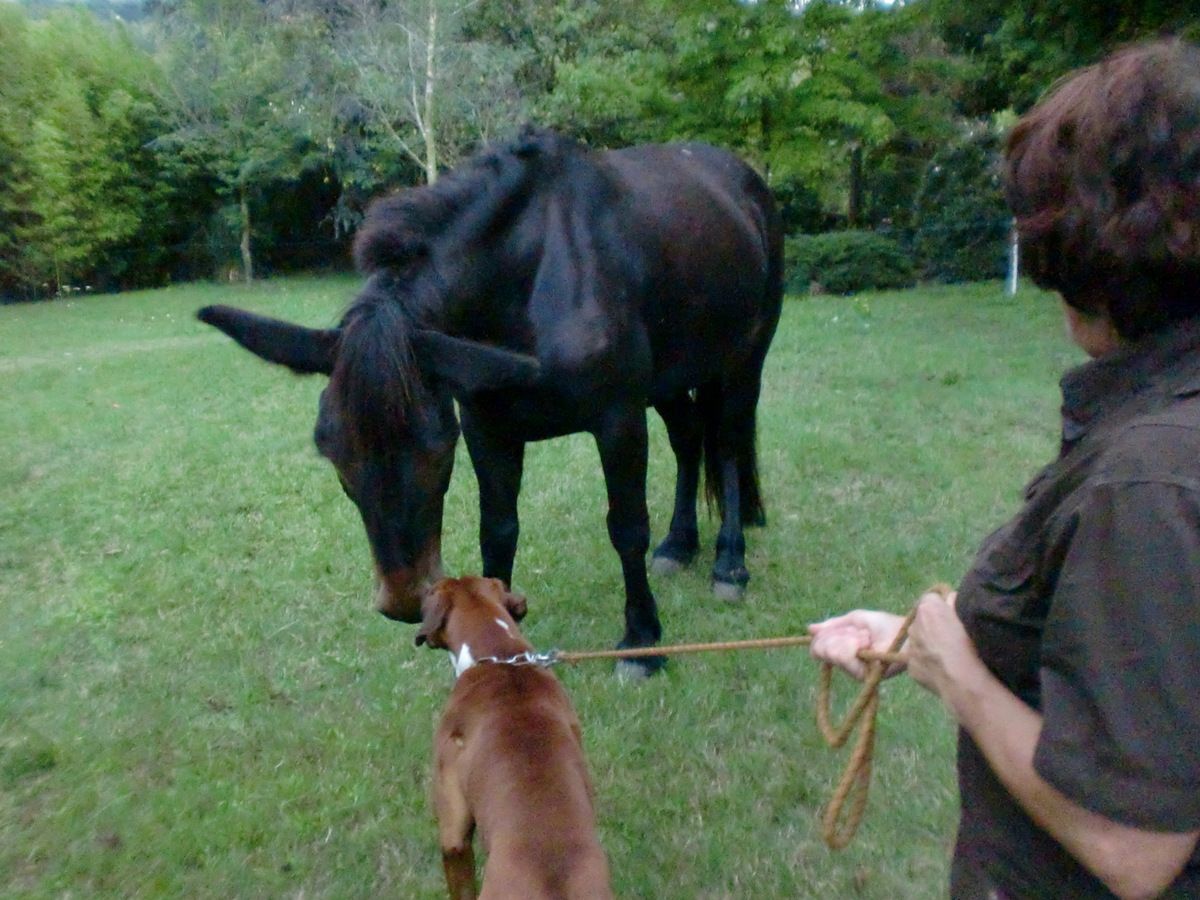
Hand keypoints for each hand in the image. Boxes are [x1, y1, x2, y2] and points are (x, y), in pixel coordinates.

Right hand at [808, 609, 907, 679]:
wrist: (904, 633)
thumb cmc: (884, 625)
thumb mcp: (855, 620)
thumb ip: (833, 625)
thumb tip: (809, 628)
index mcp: (842, 650)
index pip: (817, 648)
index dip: (824, 636)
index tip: (843, 629)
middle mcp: (845, 663)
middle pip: (819, 650)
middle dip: (836, 635)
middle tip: (858, 634)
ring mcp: (852, 670)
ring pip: (830, 652)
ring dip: (847, 638)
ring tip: (865, 639)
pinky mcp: (860, 675)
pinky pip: (843, 655)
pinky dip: (853, 643)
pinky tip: (867, 644)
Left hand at [905, 589, 986, 707]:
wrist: (963, 680)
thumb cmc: (971, 645)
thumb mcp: (968, 618)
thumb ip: (955, 604)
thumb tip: (950, 598)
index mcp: (928, 608)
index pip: (931, 599)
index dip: (942, 607)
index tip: (952, 616)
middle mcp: (914, 625)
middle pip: (923, 620)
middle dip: (933, 626)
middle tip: (951, 637)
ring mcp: (911, 647)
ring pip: (919, 641)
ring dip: (928, 644)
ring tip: (948, 656)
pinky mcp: (910, 666)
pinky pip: (919, 660)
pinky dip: (928, 663)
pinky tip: (943, 670)